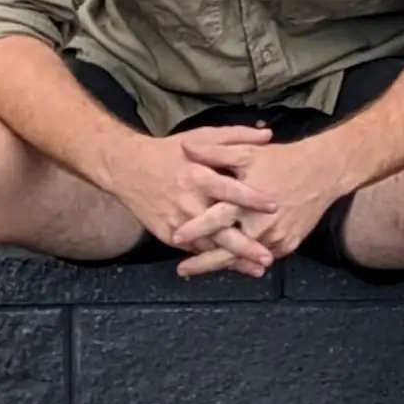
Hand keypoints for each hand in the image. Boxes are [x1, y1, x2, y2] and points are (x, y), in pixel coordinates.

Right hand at [101, 125, 279, 276]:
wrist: (129, 169)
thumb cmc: (171, 151)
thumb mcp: (203, 136)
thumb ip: (236, 136)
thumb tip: (269, 135)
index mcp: (198, 175)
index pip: (229, 190)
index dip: (252, 199)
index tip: (274, 207)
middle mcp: (188, 202)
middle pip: (220, 228)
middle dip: (245, 245)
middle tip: (268, 257)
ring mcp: (178, 222)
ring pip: (209, 246)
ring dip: (233, 259)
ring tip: (256, 269)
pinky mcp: (168, 235)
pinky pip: (195, 250)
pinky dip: (213, 259)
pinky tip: (232, 266)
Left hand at [173, 135, 344, 277]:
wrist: (324, 171)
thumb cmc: (283, 160)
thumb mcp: (248, 152)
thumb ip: (216, 153)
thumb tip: (186, 148)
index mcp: (247, 201)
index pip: (215, 219)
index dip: (195, 229)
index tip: (175, 237)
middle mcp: (261, 225)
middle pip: (227, 250)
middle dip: (203, 262)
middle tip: (181, 270)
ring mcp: (276, 238)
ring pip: (244, 257)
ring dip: (223, 264)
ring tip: (200, 268)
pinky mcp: (288, 245)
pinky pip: (263, 256)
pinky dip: (247, 260)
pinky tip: (233, 262)